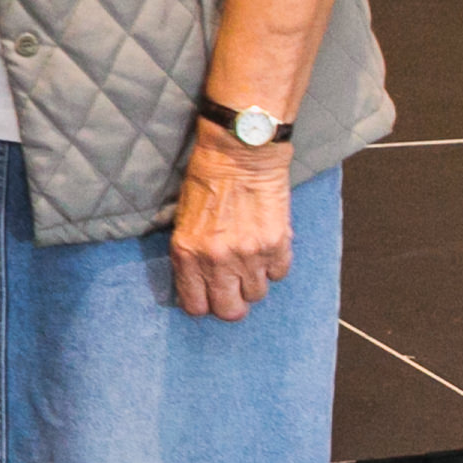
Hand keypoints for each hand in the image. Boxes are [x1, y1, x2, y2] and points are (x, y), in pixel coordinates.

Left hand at [166, 126, 294, 318]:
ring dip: (254, 280)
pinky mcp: (277, 245)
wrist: (240, 152)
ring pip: (257, 294)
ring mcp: (249, 255)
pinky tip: (266, 246)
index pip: (196, 306)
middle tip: (234, 288)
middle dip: (232, 303)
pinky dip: (274, 265)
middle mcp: (217, 261)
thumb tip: (199, 286)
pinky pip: (279, 274)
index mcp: (187, 254)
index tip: (209, 295)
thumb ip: (190, 256)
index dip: (204, 303)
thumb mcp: (183, 220)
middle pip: (230, 310)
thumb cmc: (206, 180)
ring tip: (250, 257)